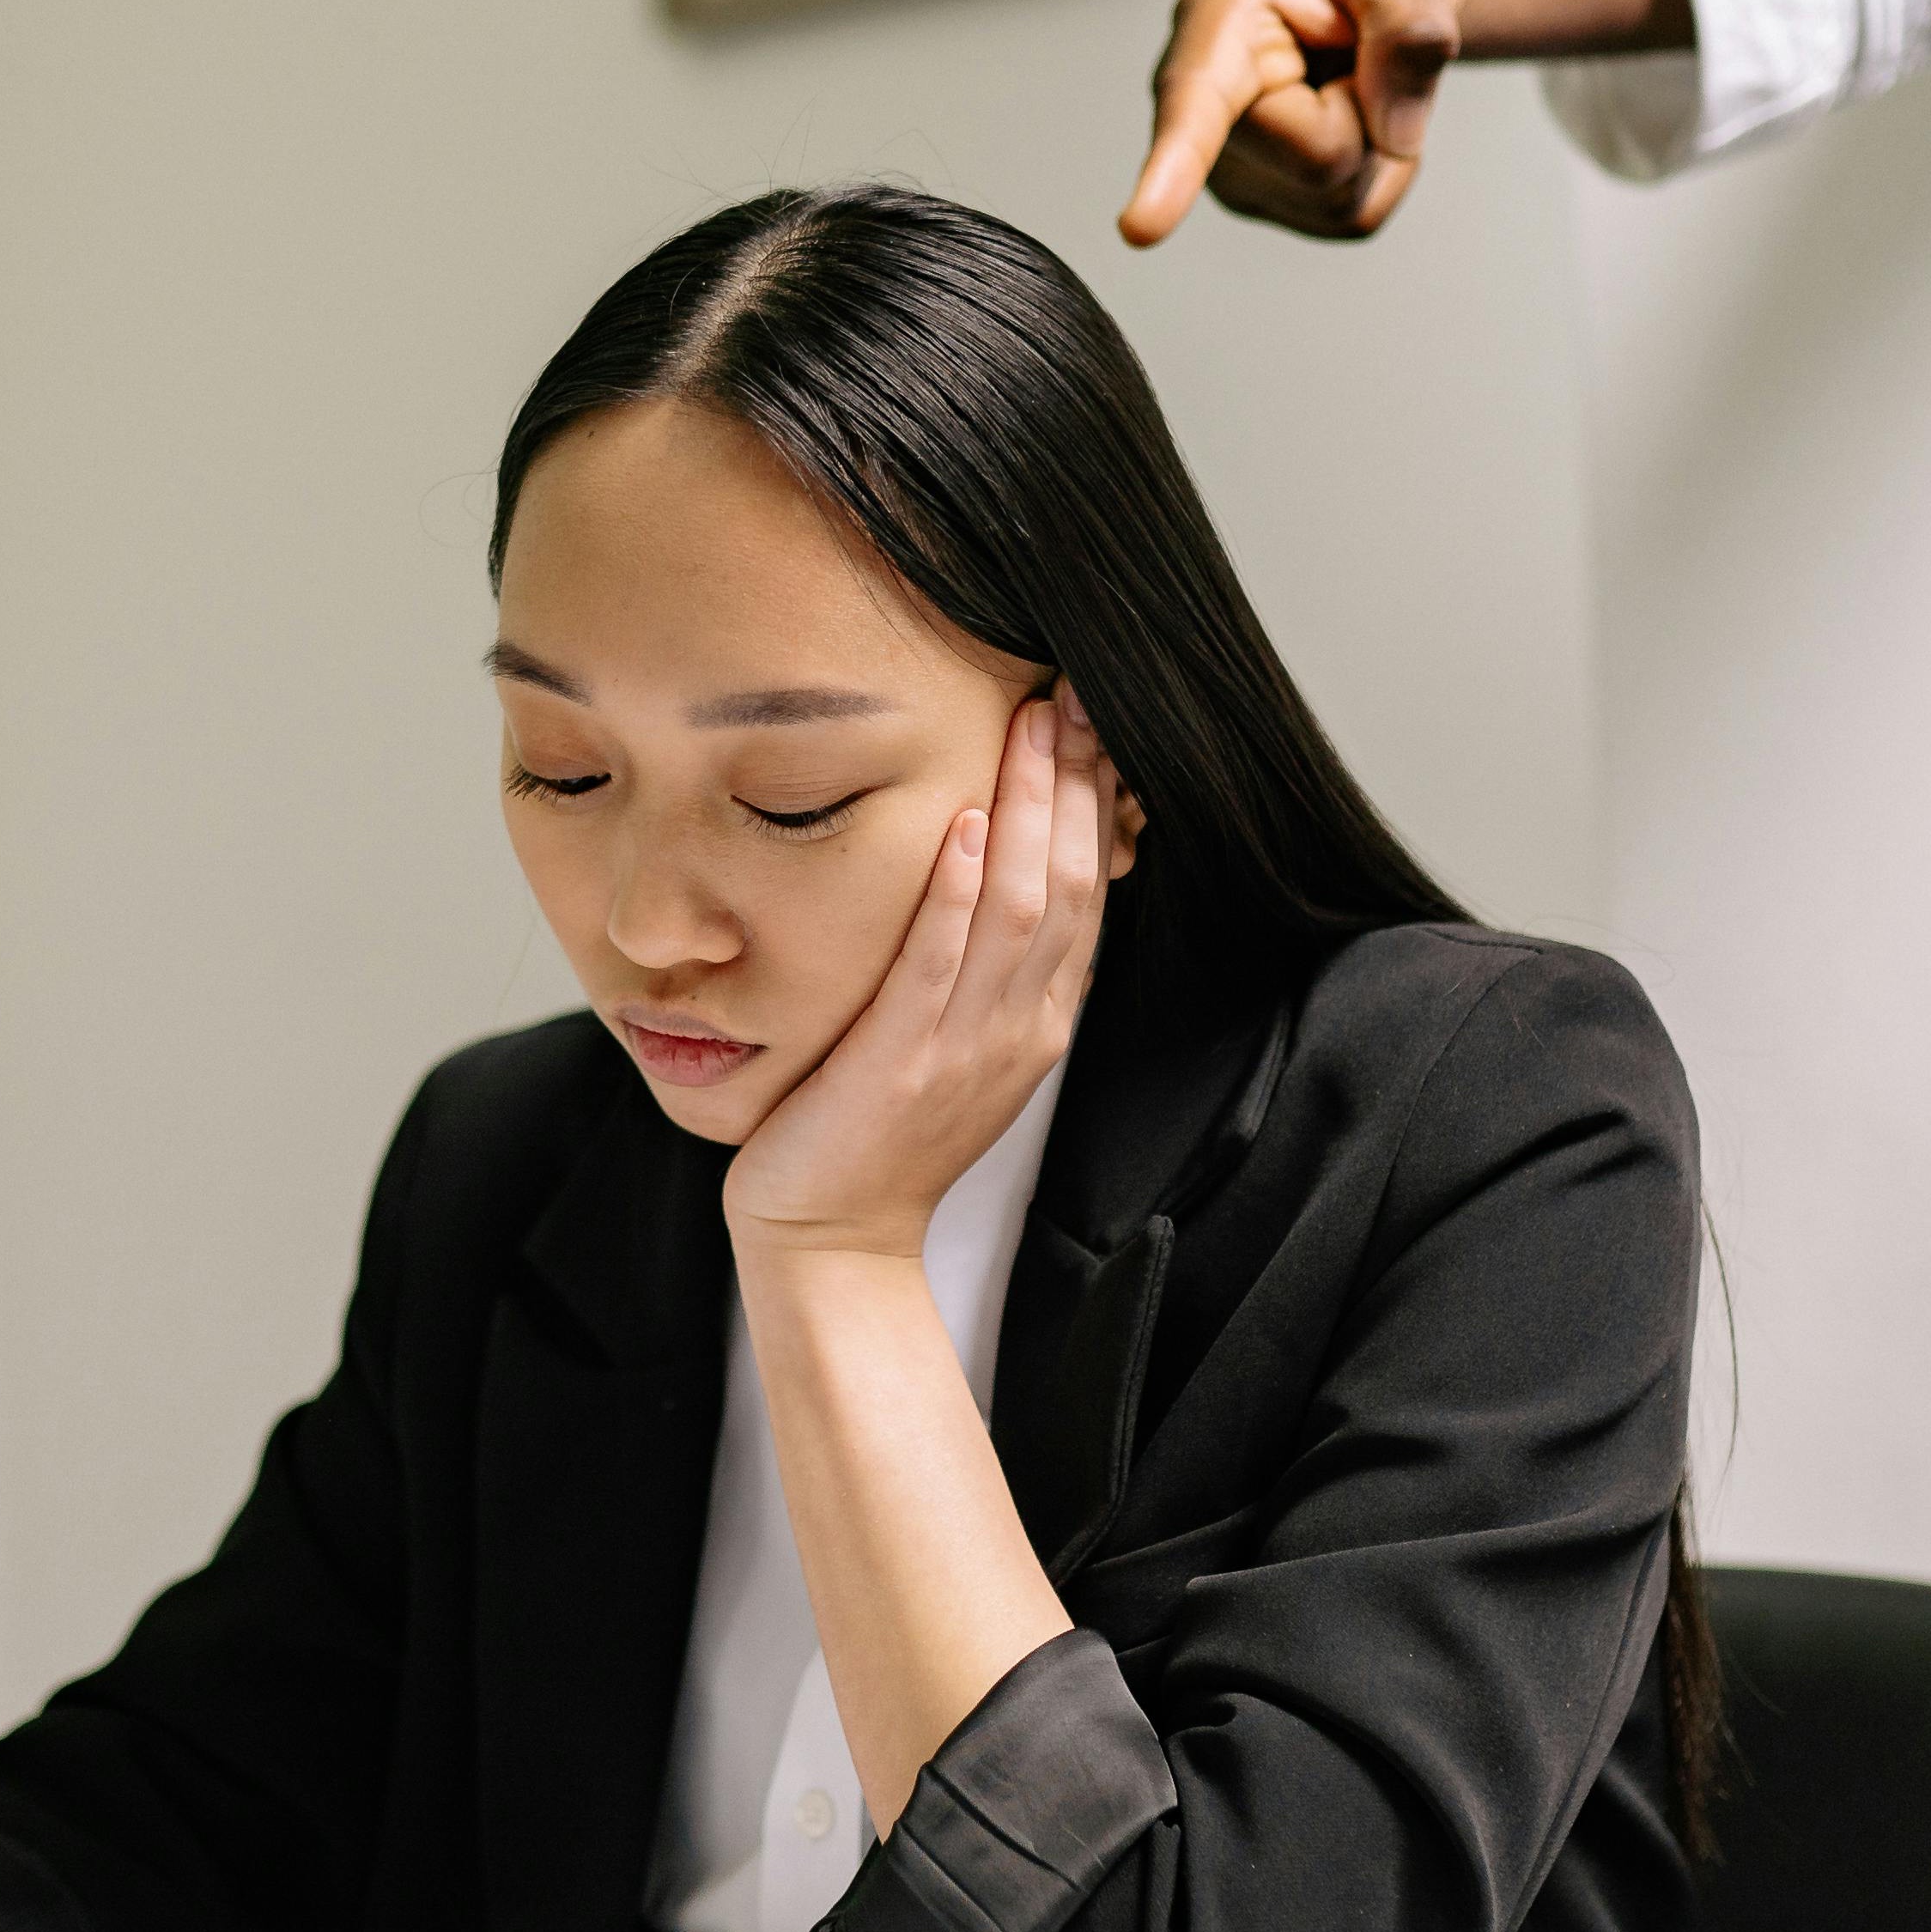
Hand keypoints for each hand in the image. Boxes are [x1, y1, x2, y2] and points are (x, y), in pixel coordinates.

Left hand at [723, 696, 1131, 1257]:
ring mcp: (964, 1046)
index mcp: (1039, 1020)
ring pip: (1018, 912)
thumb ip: (989, 966)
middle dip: (1074, 784)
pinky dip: (952, 894)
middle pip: (1070, 885)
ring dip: (1027, 812)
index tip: (1090, 722)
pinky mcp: (899, 1062)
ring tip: (1028, 730)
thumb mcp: (960, 1041)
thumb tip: (998, 864)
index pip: (1089, 892)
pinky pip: (936, 966)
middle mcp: (1018, 1027)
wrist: (836, 1236)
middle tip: (1074, 695)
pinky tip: (960, 827)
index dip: (1094, 803)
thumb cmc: (884, 1132)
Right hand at [1121, 0, 1468, 246]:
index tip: (1138, 229)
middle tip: (1359, 47)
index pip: (1195, 101)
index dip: (1171, 168)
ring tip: (1351, 73)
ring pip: (1340, 196)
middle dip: (1371, 112)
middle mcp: (1202, 105)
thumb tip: (1395, 137)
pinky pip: (1355, 216)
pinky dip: (1384, 170)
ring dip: (1380, 140)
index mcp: (1219, 18)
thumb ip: (1409, 30)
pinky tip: (1354, 111)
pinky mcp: (1268, 200)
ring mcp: (1229, 165)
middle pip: (1319, 160)